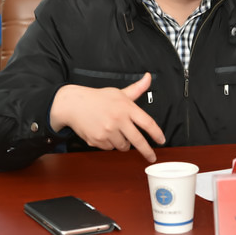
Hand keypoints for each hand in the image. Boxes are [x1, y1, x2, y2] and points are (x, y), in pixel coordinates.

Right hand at [49, 73, 165, 162]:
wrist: (74, 105)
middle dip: (147, 151)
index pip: (147, 123)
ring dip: (123, 142)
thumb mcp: (119, 92)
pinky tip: (104, 133)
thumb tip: (148, 78)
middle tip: (152, 157)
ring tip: (115, 131)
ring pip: (123, 146)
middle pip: (138, 140)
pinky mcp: (98, 140)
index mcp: (126, 108)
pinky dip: (110, 143)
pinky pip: (110, 148)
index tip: (162, 140)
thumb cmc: (98, 98)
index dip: (156, 133)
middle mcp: (118, 120)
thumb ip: (136, 89)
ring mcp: (108, 131)